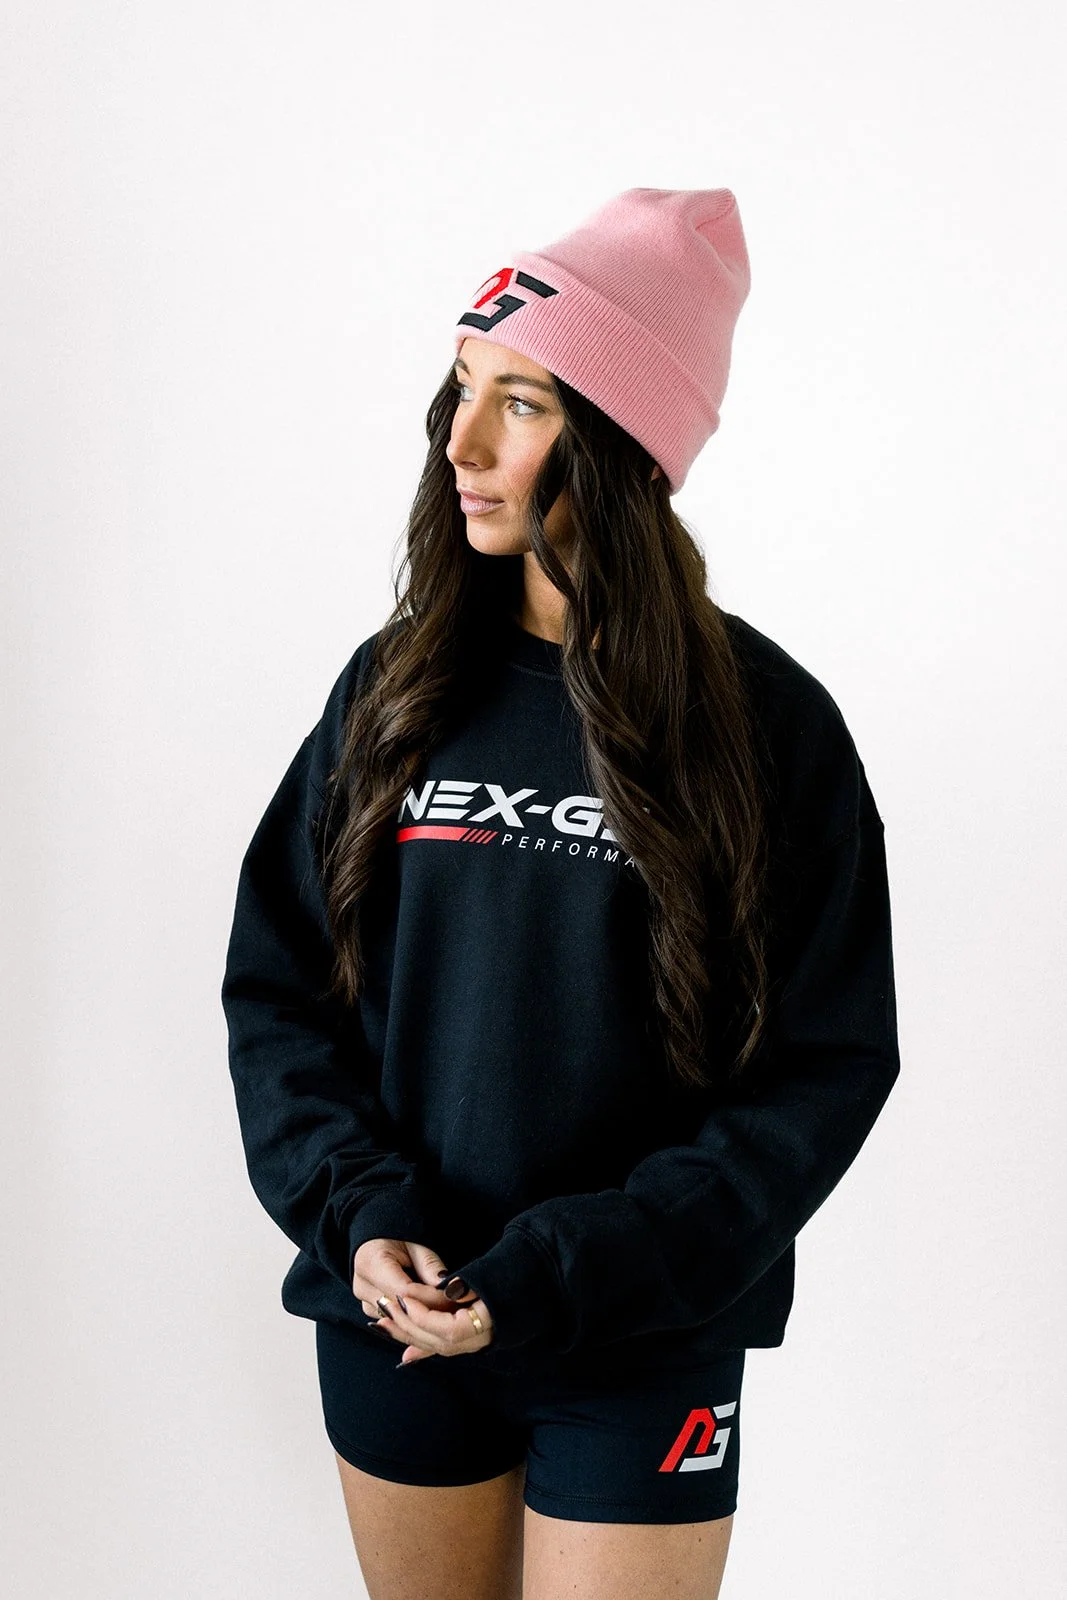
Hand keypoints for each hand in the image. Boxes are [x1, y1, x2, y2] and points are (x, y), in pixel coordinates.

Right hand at [352, 1238, 494, 1364]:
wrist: (378, 1238)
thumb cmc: (398, 1234)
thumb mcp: (416, 1243)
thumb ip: (430, 1266)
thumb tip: (450, 1289)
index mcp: (370, 1263)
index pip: (404, 1291)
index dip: (432, 1297)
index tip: (455, 1296)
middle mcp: (362, 1286)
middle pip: (400, 1311)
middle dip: (432, 1312)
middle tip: (459, 1310)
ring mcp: (364, 1301)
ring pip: (398, 1321)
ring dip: (424, 1319)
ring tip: (448, 1311)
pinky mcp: (371, 1310)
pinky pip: (396, 1323)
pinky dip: (415, 1320)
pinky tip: (433, 1315)